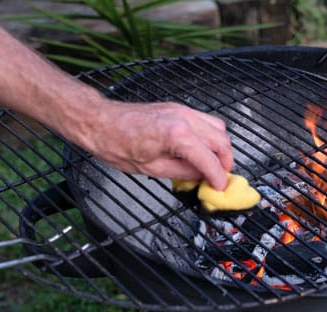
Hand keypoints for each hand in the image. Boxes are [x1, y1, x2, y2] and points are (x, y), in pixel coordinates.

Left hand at [78, 100, 233, 190]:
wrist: (101, 122)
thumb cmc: (117, 144)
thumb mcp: (151, 168)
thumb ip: (182, 172)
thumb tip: (200, 177)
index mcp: (176, 134)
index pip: (209, 159)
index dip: (218, 177)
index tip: (220, 188)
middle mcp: (183, 118)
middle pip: (221, 140)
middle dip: (225, 162)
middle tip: (220, 179)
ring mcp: (182, 110)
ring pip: (218, 127)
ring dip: (221, 147)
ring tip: (214, 164)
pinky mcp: (178, 108)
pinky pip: (205, 120)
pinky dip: (211, 135)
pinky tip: (203, 149)